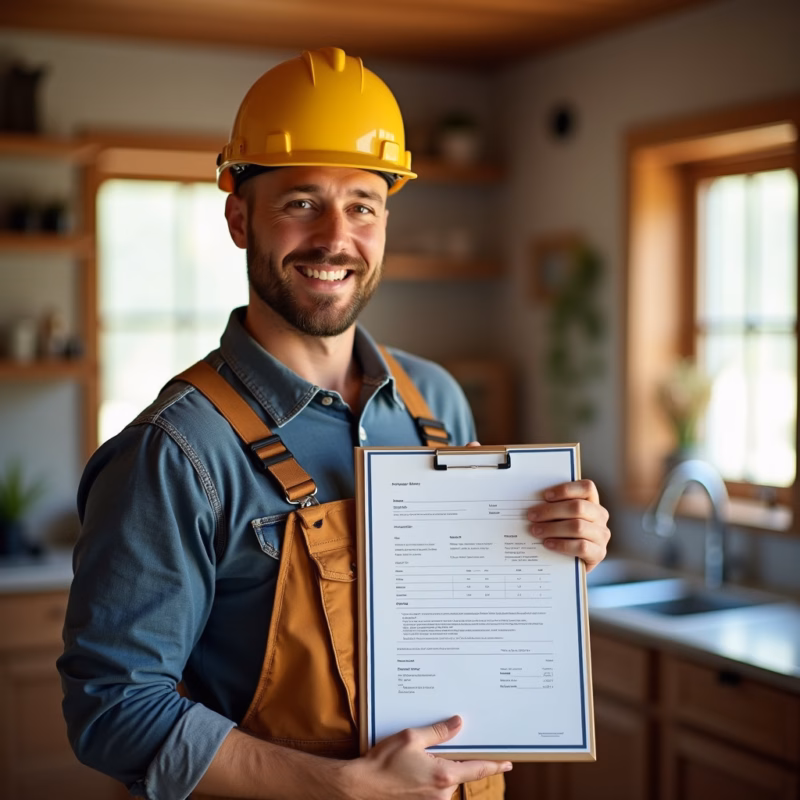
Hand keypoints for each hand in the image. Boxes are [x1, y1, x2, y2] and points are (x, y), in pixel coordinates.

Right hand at [344, 715, 510, 799]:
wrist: (362, 787)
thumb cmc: (384, 762)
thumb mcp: (412, 738)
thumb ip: (438, 732)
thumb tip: (458, 723)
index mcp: (443, 776)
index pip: (477, 769)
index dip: (494, 765)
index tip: (508, 763)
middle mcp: (442, 794)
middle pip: (459, 772)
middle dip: (453, 759)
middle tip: (435, 748)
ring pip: (446, 780)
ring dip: (439, 768)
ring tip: (416, 759)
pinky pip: (435, 788)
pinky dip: (431, 776)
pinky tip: (413, 769)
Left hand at [527, 479, 609, 571]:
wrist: (572, 561)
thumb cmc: (564, 532)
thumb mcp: (560, 516)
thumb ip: (554, 507)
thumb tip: (534, 505)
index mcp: (592, 502)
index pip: (586, 488)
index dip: (566, 489)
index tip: (545, 496)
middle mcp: (600, 516)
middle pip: (578, 507)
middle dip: (551, 511)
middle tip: (532, 516)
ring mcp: (601, 535)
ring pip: (578, 527)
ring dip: (553, 528)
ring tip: (535, 531)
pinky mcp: (599, 553)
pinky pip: (581, 546)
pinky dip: (561, 544)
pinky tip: (547, 543)